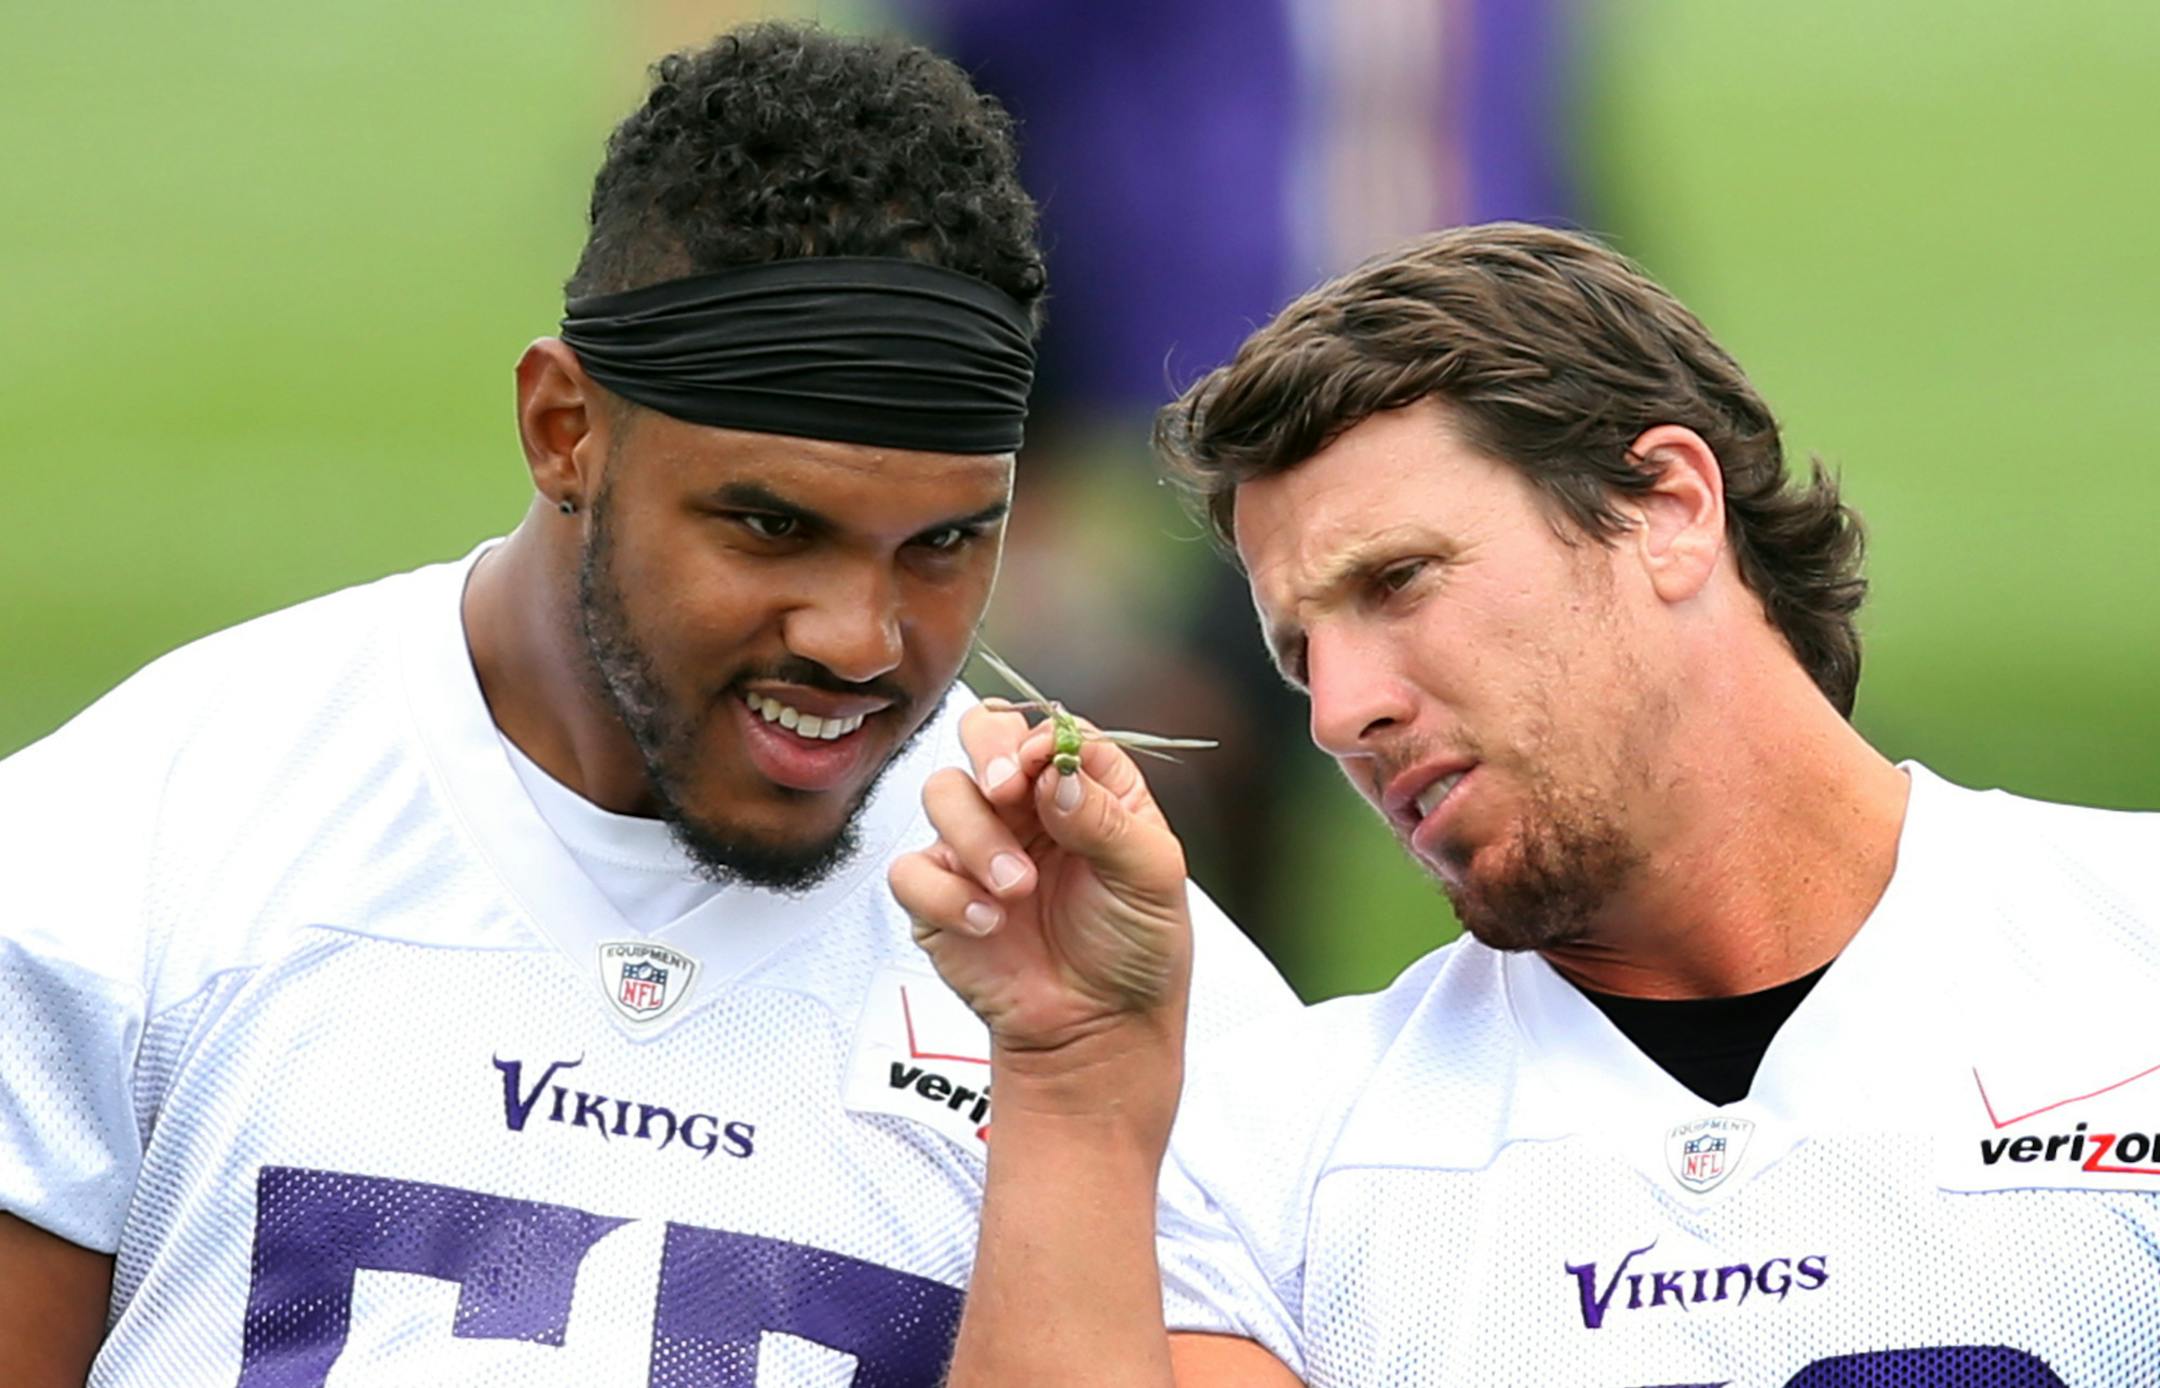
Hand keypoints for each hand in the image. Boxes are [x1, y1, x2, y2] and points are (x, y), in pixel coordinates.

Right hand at [889, 701, 1194, 1063]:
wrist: (1098, 1029)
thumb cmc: (1134, 948)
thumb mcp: (1151, 877)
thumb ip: (1107, 818)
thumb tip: (1058, 773)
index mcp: (1084, 788)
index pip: (1051, 731)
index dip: (1041, 739)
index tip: (1042, 766)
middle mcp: (1027, 807)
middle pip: (983, 733)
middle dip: (988, 751)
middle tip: (1006, 789)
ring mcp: (979, 846)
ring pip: (943, 793)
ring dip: (977, 837)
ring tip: (1019, 889)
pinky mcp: (940, 894)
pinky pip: (911, 868)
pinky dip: (946, 895)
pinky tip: (988, 923)